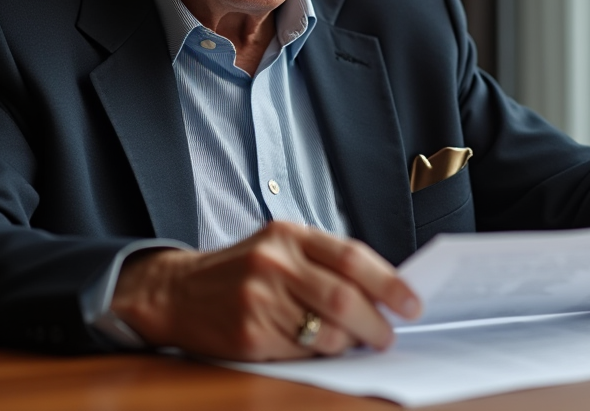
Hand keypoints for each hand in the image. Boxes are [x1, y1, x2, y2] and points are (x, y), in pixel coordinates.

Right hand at [109, 221, 421, 360]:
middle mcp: (274, 262)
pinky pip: (300, 352)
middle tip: (387, 336)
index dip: (389, 283)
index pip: (352, 257)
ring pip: (326, 332)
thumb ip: (325, 263)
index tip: (412, 303)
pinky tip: (313, 346)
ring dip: (347, 343)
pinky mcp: (248, 333)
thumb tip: (384, 293)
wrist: (178, 292)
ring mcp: (259, 298)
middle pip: (344, 298)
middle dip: (376, 324)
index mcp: (288, 235)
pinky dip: (317, 353)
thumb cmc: (242, 271)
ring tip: (349, 342)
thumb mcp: (280, 247)